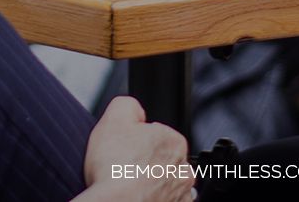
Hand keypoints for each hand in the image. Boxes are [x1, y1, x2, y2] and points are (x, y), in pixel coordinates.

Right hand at [76, 97, 194, 201]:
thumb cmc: (115, 169)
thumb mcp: (115, 117)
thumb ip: (129, 105)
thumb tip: (136, 110)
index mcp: (175, 142)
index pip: (156, 136)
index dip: (136, 142)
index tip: (125, 151)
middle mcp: (184, 170)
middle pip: (161, 161)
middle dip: (146, 164)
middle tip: (124, 170)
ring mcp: (180, 196)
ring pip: (164, 185)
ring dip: (151, 185)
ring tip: (129, 188)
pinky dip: (152, 201)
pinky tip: (136, 198)